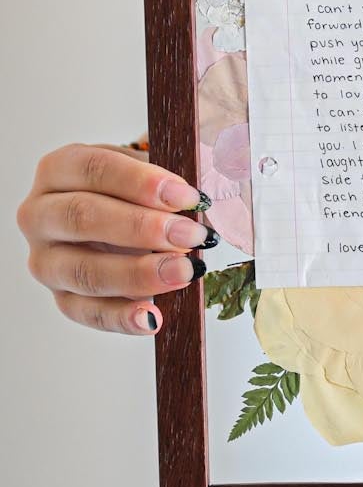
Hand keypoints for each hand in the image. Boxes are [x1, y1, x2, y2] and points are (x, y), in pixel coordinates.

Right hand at [16, 142, 213, 334]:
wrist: (128, 225)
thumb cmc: (138, 194)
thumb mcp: (150, 174)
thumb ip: (166, 181)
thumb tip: (198, 199)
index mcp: (59, 169)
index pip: (92, 168)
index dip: (140, 181)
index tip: (186, 196)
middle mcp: (40, 214)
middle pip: (82, 216)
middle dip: (142, 227)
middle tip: (190, 236)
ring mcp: (45, 259)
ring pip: (82, 270)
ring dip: (138, 273)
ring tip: (184, 272)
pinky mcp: (62, 297)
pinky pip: (85, 312)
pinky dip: (121, 317)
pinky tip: (152, 317)